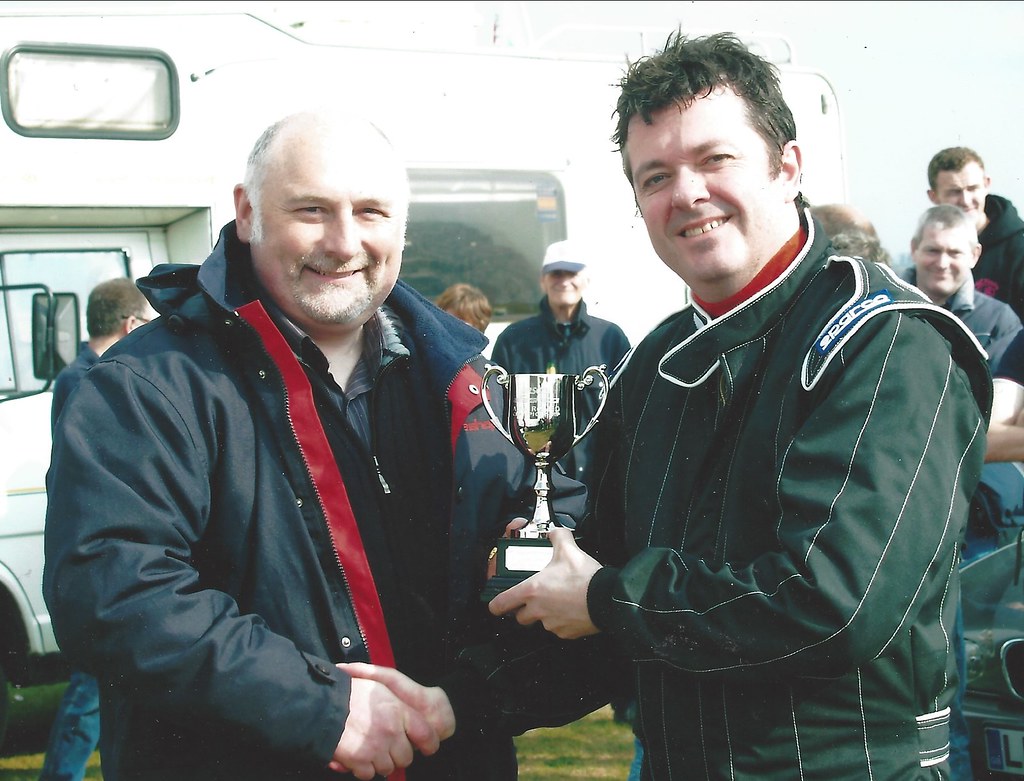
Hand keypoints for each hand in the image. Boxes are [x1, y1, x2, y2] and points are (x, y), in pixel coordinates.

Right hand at [328, 668, 447, 778]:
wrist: (323, 703)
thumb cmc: (351, 694)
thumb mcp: (381, 690)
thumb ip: (398, 707)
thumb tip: (409, 723)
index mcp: (398, 711)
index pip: (426, 734)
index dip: (429, 744)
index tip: (426, 747)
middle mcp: (391, 731)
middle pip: (406, 757)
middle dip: (397, 755)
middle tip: (385, 746)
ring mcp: (375, 747)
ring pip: (388, 768)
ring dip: (379, 762)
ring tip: (368, 748)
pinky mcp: (359, 760)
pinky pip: (369, 775)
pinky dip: (363, 769)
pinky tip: (357, 756)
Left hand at [487, 526, 601, 638]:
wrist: (607, 598)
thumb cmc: (584, 577)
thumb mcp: (568, 549)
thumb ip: (557, 536)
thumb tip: (554, 531)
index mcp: (532, 590)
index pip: (502, 603)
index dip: (496, 605)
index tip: (496, 605)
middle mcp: (538, 610)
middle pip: (520, 617)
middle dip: (525, 610)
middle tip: (535, 599)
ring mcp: (551, 624)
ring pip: (541, 623)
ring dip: (545, 615)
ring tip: (559, 602)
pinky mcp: (566, 634)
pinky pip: (559, 629)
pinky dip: (562, 622)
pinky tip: (572, 610)